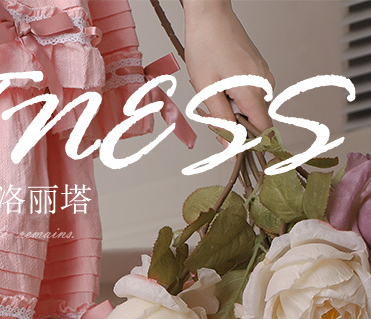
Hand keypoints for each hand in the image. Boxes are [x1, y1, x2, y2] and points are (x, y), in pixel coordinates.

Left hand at [182, 0, 275, 142]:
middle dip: (236, 128)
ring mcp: (263, 75)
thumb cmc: (206, 47)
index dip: (251, 144)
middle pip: (257, 122)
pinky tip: (220, 89)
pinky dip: (236, 100)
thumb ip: (222, 121)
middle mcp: (265, 83)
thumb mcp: (207, 91)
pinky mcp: (259, 69)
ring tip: (214, 99)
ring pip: (253, 108)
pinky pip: (251, 95)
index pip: (264, 131)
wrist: (210, 16)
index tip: (235, 149)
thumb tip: (231, 147)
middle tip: (212, 120)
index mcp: (253, 91)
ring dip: (234, 113)